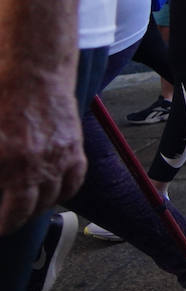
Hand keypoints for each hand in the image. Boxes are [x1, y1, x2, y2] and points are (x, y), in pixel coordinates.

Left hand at [0, 74, 86, 233]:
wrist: (33, 69)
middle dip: (9, 222)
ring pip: (48, 201)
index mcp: (6, 163)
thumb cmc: (0, 94)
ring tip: (21, 208)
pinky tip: (48, 194)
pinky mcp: (73, 149)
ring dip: (33, 209)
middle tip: (2, 221)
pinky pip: (72, 183)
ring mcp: (57, 158)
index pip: (2, 211)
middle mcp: (33, 166)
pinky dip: (60, 194)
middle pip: (22, 213)